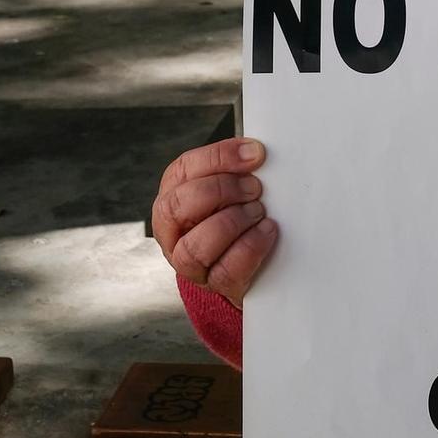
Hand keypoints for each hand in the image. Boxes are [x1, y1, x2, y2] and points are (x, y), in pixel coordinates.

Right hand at [153, 137, 276, 305]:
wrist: (238, 266)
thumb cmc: (231, 217)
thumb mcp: (226, 189)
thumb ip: (234, 171)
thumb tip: (256, 153)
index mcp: (171, 196)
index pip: (184, 169)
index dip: (220, 158)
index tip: (255, 154)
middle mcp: (171, 230)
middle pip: (179, 206)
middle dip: (222, 191)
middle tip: (254, 188)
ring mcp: (187, 262)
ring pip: (195, 246)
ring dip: (232, 223)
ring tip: (257, 212)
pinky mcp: (212, 285)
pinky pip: (225, 272)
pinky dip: (249, 248)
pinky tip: (267, 232)